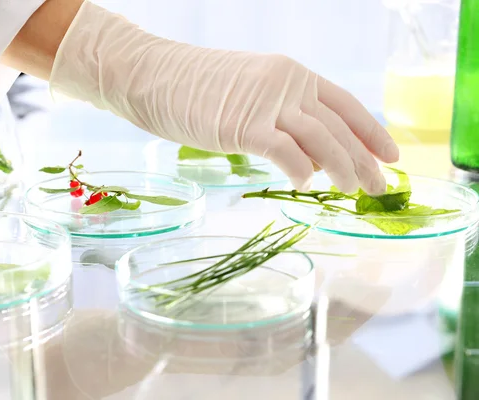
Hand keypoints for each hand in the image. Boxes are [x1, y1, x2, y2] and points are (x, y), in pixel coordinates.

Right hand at [51, 1, 398, 194]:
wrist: (154, 75)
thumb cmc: (195, 87)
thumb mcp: (248, 94)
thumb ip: (281, 119)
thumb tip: (309, 157)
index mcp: (292, 74)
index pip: (345, 104)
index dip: (372, 131)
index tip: (392, 154)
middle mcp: (287, 85)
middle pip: (339, 127)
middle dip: (365, 159)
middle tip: (379, 186)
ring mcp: (267, 104)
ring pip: (322, 140)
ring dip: (344, 168)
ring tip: (354, 191)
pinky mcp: (244, 126)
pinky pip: (286, 152)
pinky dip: (301, 171)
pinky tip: (304, 184)